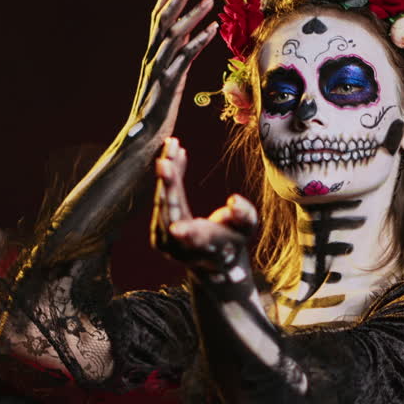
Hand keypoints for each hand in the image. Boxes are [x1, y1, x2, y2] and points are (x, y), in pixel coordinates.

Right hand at [126, 0, 219, 145]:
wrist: (142, 139)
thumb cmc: (156, 113)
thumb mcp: (169, 80)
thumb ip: (176, 59)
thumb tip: (187, 41)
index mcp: (152, 55)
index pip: (158, 20)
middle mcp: (153, 58)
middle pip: (164, 20)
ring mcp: (160, 70)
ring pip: (174, 35)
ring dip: (193, 14)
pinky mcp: (169, 84)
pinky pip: (185, 58)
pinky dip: (199, 41)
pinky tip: (214, 29)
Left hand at [151, 137, 258, 273]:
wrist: (212, 258)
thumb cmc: (234, 239)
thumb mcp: (246, 229)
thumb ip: (243, 216)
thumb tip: (234, 201)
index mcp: (206, 248)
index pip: (196, 242)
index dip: (188, 235)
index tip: (177, 230)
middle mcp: (180, 246)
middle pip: (172, 213)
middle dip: (169, 187)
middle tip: (165, 162)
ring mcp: (164, 238)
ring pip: (162, 201)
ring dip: (167, 172)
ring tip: (173, 145)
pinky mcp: (157, 226)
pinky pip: (161, 196)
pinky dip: (168, 174)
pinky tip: (175, 152)